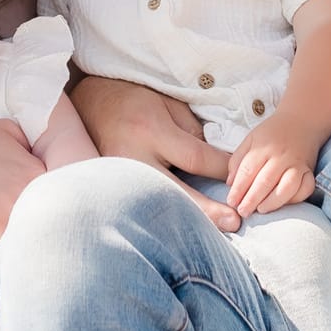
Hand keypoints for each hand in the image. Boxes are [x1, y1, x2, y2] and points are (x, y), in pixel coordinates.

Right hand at [0, 119, 43, 248]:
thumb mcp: (4, 129)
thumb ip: (31, 143)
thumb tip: (44, 157)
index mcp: (36, 168)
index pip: (58, 193)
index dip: (51, 204)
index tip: (45, 213)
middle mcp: (30, 186)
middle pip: (50, 214)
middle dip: (46, 224)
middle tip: (43, 235)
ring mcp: (12, 207)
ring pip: (34, 232)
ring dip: (32, 239)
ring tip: (30, 248)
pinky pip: (13, 245)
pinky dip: (13, 251)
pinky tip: (8, 252)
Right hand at [71, 75, 234, 227]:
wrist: (90, 102)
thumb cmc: (134, 98)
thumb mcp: (168, 104)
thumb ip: (191, 131)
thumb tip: (212, 161)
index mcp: (151, 130)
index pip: (195, 157)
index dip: (221, 169)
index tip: (239, 177)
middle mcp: (135, 157)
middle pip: (176, 191)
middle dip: (207, 210)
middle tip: (234, 222)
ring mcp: (122, 175)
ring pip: (159, 203)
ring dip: (186, 218)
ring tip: (211, 232)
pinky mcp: (114, 185)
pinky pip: (143, 203)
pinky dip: (164, 213)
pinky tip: (181, 224)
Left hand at [227, 121, 317, 217]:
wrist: (301, 121)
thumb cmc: (272, 134)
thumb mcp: (250, 140)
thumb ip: (238, 160)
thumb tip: (230, 184)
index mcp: (264, 147)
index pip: (248, 170)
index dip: (238, 188)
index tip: (231, 202)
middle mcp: (281, 156)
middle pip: (265, 181)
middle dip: (252, 199)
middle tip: (242, 211)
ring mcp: (298, 164)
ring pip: (287, 187)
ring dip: (273, 201)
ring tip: (261, 210)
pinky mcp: (310, 171)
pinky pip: (306, 188)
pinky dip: (296, 199)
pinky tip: (283, 205)